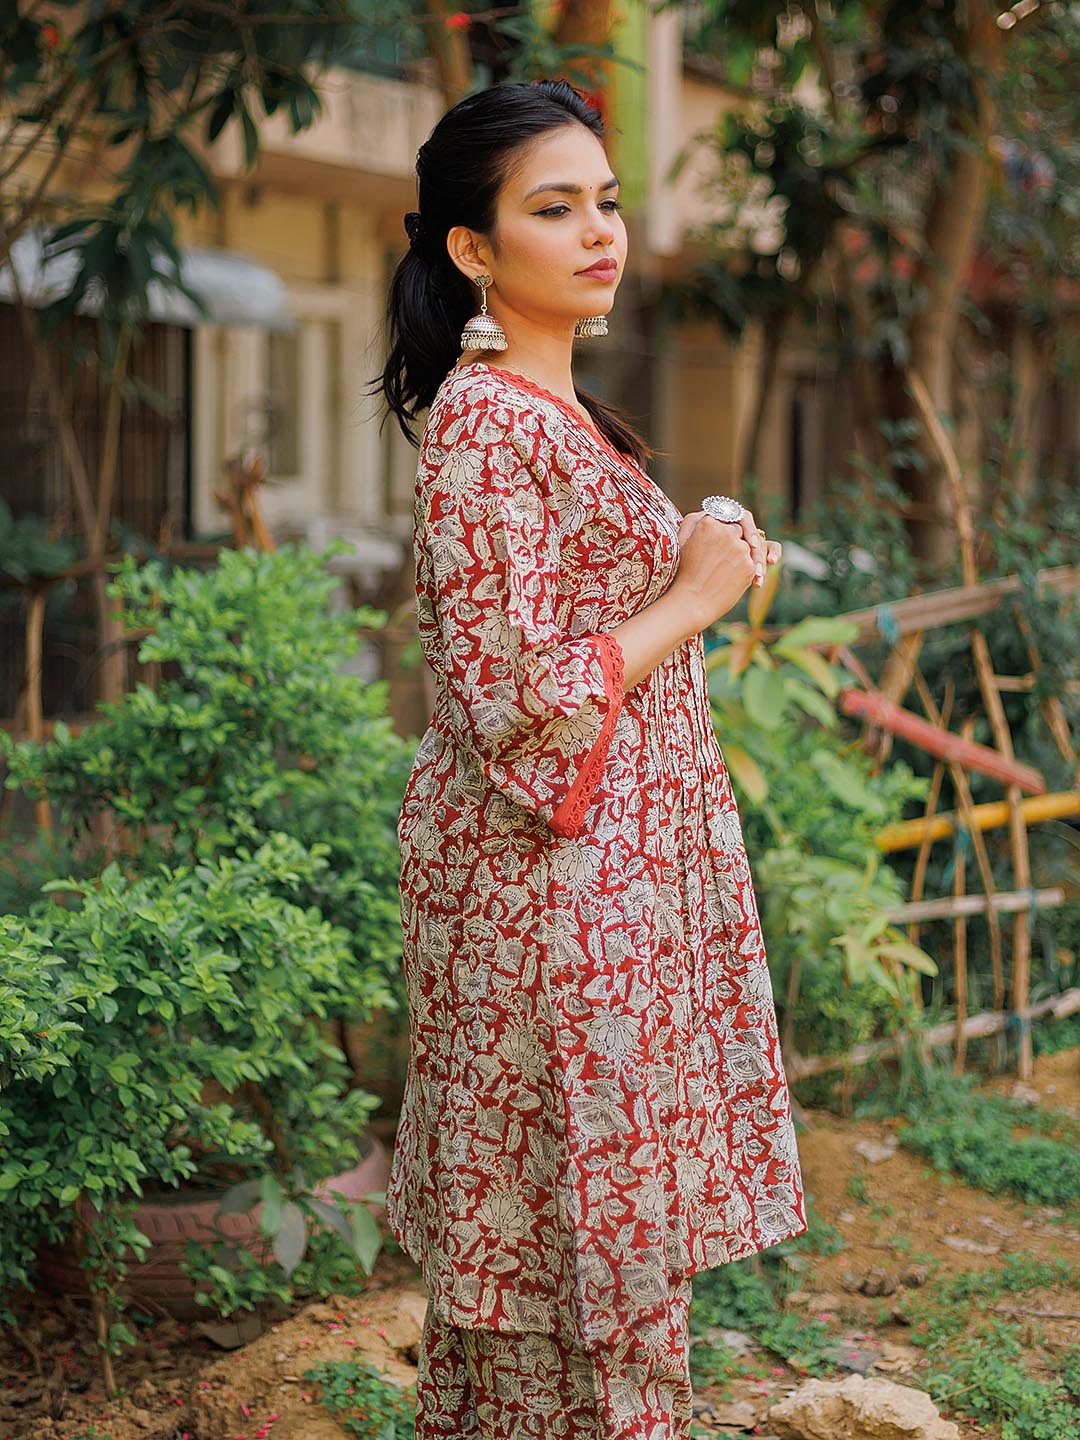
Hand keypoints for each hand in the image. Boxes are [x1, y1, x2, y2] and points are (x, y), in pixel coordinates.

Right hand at [673, 512, 756, 630]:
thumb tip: (712, 517)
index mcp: (708, 522)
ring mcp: (740, 549)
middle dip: (736, 542)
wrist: (690, 602)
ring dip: (742, 558)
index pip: (726, 519)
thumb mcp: (685, 542)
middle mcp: (727, 532)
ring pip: (748, 548)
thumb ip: (701, 526)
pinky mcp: (750, 565)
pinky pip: (753, 564)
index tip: (724, 539)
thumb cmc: (683, 573)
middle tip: (728, 555)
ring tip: (729, 573)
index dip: (725, 531)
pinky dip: (747, 572)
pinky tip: (733, 581)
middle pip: (739, 531)